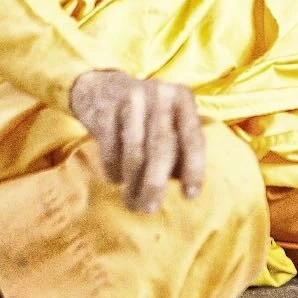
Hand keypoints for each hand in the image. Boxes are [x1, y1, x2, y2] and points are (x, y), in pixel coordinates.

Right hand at [68, 70, 205, 213]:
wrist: (102, 88)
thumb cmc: (146, 115)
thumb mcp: (170, 122)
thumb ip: (181, 148)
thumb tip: (186, 186)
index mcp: (183, 98)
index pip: (193, 138)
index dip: (194, 169)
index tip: (190, 195)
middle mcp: (160, 94)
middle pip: (162, 147)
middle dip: (156, 183)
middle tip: (150, 209)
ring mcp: (132, 99)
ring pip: (135, 152)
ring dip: (133, 183)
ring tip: (132, 202)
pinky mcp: (105, 109)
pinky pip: (110, 149)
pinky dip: (114, 171)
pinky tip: (116, 179)